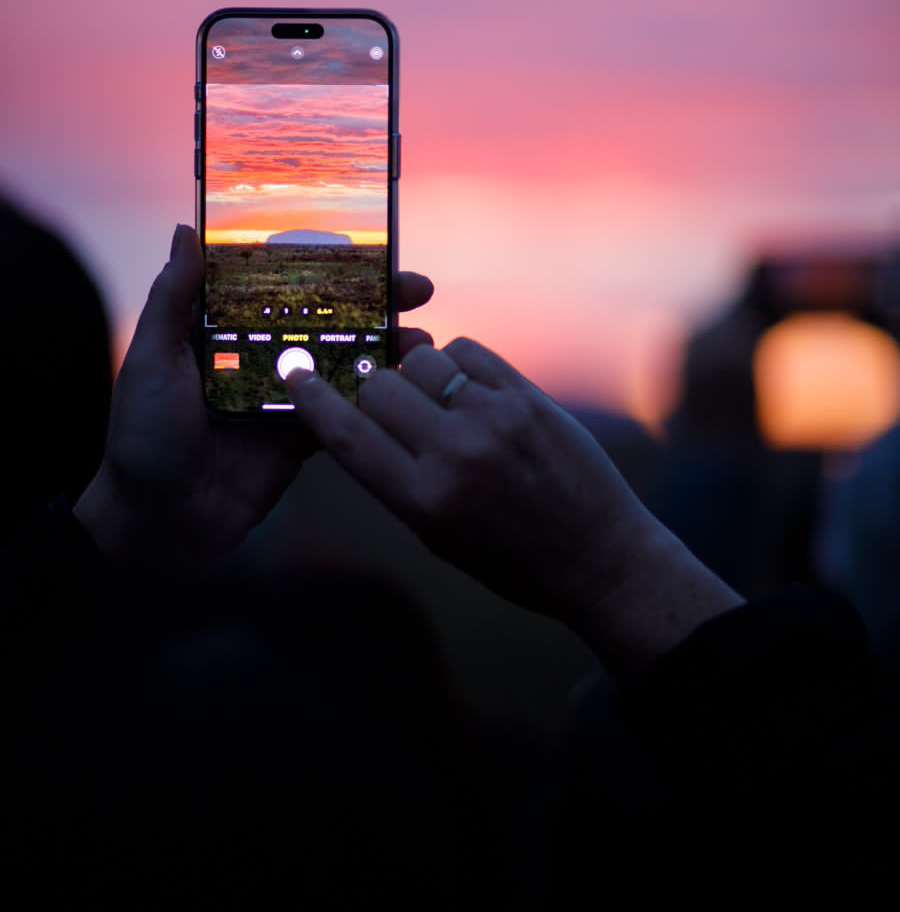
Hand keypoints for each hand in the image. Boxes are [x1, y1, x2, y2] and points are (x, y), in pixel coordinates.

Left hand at [75, 225, 434, 569]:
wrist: (158, 520)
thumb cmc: (144, 435)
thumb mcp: (153, 357)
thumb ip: (173, 298)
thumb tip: (185, 233)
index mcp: (226, 332)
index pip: (284, 288)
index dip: (326, 268)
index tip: (369, 252)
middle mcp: (261, 358)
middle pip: (326, 320)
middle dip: (374, 304)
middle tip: (418, 289)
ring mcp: (286, 398)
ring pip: (344, 363)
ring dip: (385, 350)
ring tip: (423, 340)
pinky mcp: (303, 438)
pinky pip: (343, 413)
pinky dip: (375, 400)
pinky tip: (409, 386)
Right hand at [286, 338, 741, 671]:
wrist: (598, 557)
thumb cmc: (511, 558)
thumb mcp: (438, 537)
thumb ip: (397, 477)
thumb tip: (362, 413)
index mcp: (423, 501)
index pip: (347, 436)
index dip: (314, 401)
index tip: (296, 376)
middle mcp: (456, 455)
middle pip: (380, 387)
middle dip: (372, 390)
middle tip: (384, 400)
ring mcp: (496, 420)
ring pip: (423, 359)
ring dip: (417, 373)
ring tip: (434, 398)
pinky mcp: (530, 398)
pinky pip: (469, 352)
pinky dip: (457, 363)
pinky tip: (467, 388)